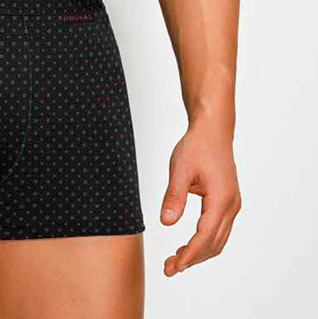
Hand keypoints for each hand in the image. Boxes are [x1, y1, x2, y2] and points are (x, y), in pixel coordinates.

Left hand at [160, 121, 240, 275]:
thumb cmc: (197, 146)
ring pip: (218, 240)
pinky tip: (187, 245)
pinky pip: (218, 230)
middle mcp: (231, 205)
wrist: (213, 130)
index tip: (175, 266)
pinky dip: (204, 242)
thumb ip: (174, 196)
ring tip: (175, 260)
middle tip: (169, 268)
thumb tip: (166, 222)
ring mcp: (232, 205)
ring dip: (198, 253)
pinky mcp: (227, 203)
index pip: (205, 236)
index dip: (190, 254)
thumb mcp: (180, 168)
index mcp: (221, 198)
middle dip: (192, 258)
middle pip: (214, 244)